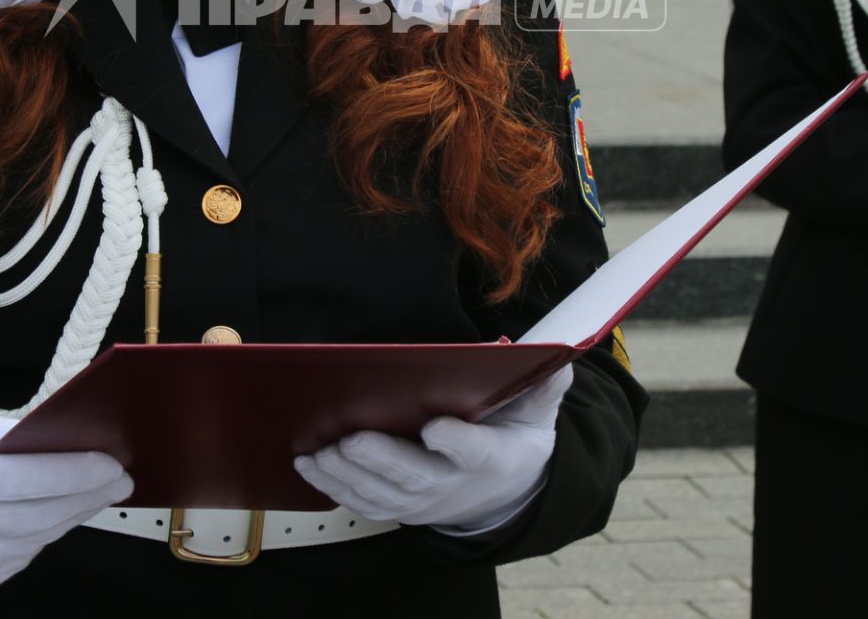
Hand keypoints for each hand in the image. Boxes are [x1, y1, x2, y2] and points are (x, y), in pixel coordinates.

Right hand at [0, 407, 131, 590]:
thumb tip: (61, 441)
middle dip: (88, 495)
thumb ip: (6, 437)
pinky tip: (58, 515)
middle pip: (42, 515)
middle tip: (120, 478)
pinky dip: (43, 535)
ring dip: (72, 516)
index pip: (31, 481)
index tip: (112, 462)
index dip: (78, 472)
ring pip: (36, 541)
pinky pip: (17, 559)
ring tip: (98, 493)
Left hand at [294, 364, 570, 533]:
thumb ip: (544, 386)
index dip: (456, 442)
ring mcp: (424, 502)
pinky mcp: (400, 509)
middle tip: (350, 439)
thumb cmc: (513, 440)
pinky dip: (335, 489)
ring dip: (347, 476)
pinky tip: (310, 466)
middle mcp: (453, 485)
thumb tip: (558, 358)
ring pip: (382, 495)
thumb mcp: (537, 414)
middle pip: (416, 477)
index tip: (436, 427)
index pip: (474, 453)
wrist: (503, 495)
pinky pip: (364, 504)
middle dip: (381, 460)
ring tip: (318, 452)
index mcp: (491, 457)